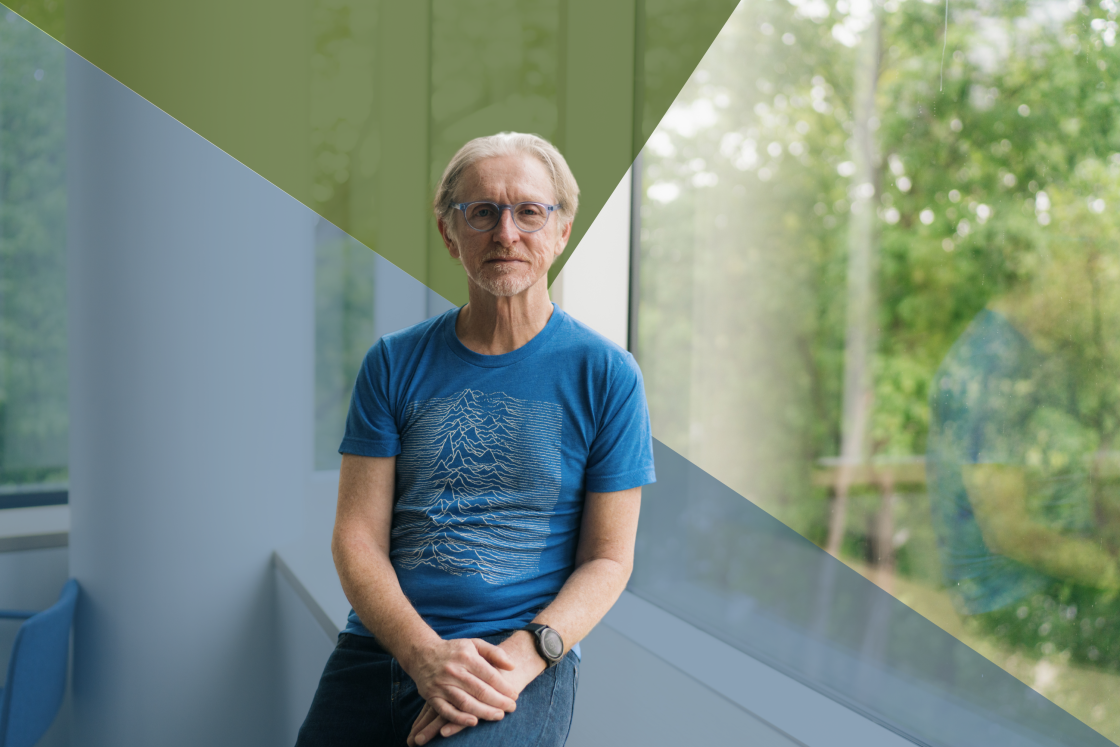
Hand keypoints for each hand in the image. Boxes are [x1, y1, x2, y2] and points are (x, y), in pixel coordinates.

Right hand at [407, 632, 548, 745]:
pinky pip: (446, 711)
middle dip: (498, 702)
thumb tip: (512, 666)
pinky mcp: (432, 697)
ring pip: (465, 703)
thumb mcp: (474, 644)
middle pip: (480, 691)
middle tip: (512, 708)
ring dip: (484, 712)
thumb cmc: (454, 650)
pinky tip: (474, 722)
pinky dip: (460, 718)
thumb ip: (495, 653)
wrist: (422, 654)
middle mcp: (453, 671)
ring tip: (499, 715)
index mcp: (466, 656)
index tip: (515, 695)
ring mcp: (441, 685)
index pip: (489, 675)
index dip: (504, 687)